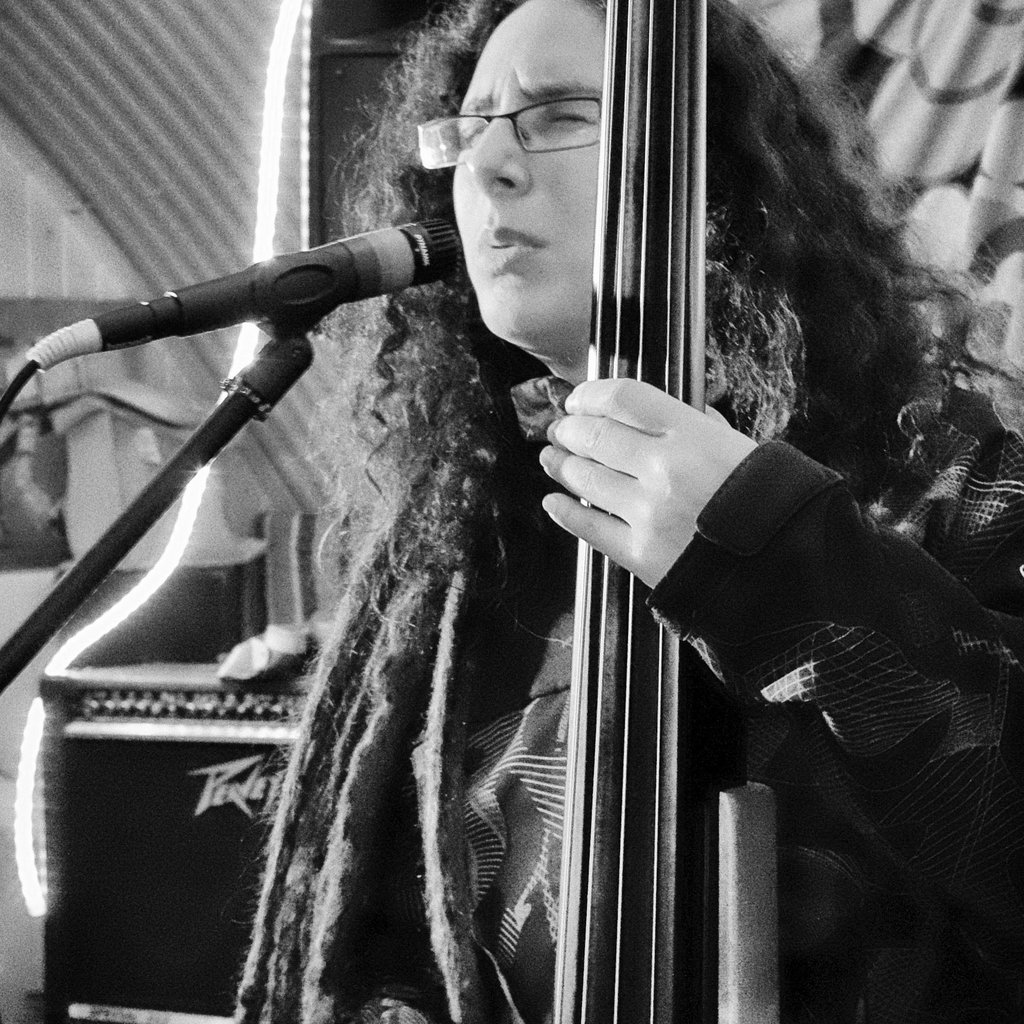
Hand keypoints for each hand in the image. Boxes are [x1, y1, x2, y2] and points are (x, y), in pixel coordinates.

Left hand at [539, 378, 756, 587]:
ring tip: (552, 459)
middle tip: (560, 429)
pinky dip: (565, 511)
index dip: (590, 395)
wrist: (791, 571)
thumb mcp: (748, 451)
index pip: (623, 399)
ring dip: (561, 465)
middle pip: (595, 435)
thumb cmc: (777, 508)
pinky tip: (554, 502)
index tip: (578, 400)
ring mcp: (647, 512)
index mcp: (692, 434)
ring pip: (584, 478)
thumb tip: (679, 418)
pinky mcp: (639, 553)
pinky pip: (588, 526)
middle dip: (570, 430)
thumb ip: (705, 431)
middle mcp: (663, 467)